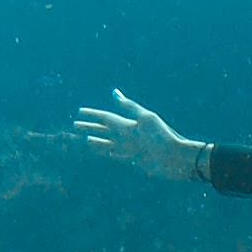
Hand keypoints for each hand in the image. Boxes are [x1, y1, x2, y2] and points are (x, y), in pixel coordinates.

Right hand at [72, 88, 205, 181]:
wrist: (176, 157)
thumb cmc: (163, 136)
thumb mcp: (146, 118)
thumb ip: (129, 107)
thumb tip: (114, 92)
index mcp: (129, 124)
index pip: (106, 117)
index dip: (93, 114)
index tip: (79, 112)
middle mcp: (128, 135)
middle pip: (104, 130)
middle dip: (90, 127)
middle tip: (76, 124)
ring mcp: (131, 147)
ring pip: (109, 143)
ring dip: (97, 141)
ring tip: (86, 140)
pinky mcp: (136, 159)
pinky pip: (118, 155)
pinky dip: (109, 153)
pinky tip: (105, 152)